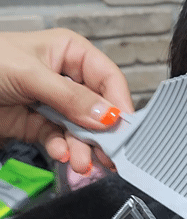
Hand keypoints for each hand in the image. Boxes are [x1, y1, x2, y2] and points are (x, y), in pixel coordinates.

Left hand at [0, 28, 133, 172]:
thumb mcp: (30, 74)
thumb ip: (71, 97)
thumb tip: (108, 115)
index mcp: (70, 53)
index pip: (108, 78)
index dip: (119, 103)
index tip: (125, 129)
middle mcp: (67, 78)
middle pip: (98, 109)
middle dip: (102, 134)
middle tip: (109, 156)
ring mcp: (54, 103)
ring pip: (81, 129)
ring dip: (83, 148)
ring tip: (83, 164)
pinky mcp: (39, 124)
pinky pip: (60, 139)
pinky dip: (62, 149)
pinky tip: (62, 155)